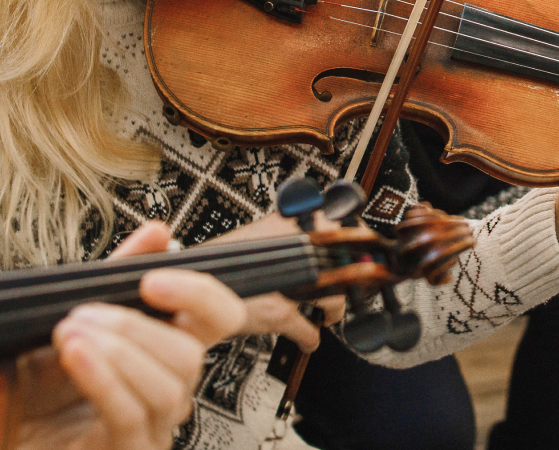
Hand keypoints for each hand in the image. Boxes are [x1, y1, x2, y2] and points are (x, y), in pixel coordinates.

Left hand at [12, 221, 245, 449]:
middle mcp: (172, 390)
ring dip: (117, 352)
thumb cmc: (44, 379)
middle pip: (191, 355)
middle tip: (84, 311)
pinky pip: (130, 417)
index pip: (222, 318)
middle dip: (135, 326)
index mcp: (171, 348)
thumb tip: (159, 231)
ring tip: (70, 333)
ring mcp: (154, 430)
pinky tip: (75, 355)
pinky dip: (103, 380)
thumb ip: (119, 272)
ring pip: (167, 387)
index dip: (201, 295)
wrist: (4, 427)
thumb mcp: (81, 313)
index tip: (152, 278)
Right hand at [205, 211, 346, 350]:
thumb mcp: (265, 230)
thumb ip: (296, 230)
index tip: (363, 249)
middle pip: (346, 262)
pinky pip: (310, 331)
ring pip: (335, 299)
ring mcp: (286, 280)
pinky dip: (311, 339)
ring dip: (333, 312)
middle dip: (350, 279)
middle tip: (347, 286)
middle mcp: (291, 246)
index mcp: (291, 218)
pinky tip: (308, 339)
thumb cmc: (230, 258)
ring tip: (323, 314)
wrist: (195, 278)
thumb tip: (330, 233)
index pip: (343, 221)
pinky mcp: (278, 312)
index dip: (358, 238)